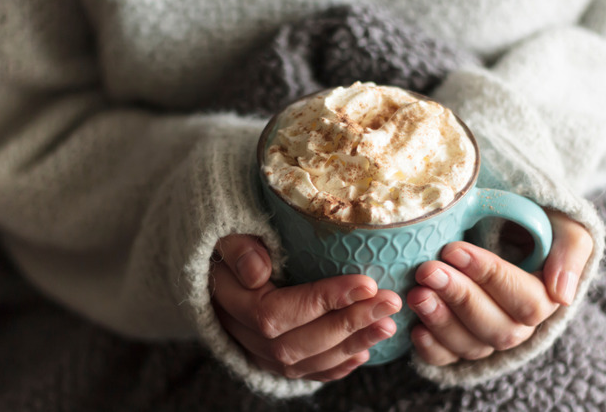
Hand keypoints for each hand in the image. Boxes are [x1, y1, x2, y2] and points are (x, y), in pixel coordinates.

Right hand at [210, 234, 401, 380]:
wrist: (216, 265)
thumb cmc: (229, 241)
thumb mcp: (225, 232)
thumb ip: (238, 248)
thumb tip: (257, 272)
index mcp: (232, 303)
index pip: (278, 312)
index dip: (324, 301)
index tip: (366, 283)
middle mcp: (243, 335)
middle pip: (297, 342)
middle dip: (349, 324)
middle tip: (390, 303)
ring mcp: (258, 352)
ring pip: (306, 361)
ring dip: (352, 345)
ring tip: (389, 324)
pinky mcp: (272, 360)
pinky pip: (306, 372)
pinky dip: (337, 367)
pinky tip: (365, 351)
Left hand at [408, 211, 592, 365]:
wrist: (498, 222)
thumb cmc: (528, 220)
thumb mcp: (563, 222)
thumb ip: (571, 249)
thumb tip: (562, 295)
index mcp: (546, 296)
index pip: (525, 300)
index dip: (489, 276)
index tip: (453, 249)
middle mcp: (518, 324)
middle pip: (497, 328)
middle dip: (460, 298)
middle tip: (428, 270)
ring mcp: (486, 335)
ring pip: (471, 345)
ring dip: (442, 321)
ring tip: (416, 294)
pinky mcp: (457, 342)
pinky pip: (447, 358)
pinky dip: (431, 348)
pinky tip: (415, 328)